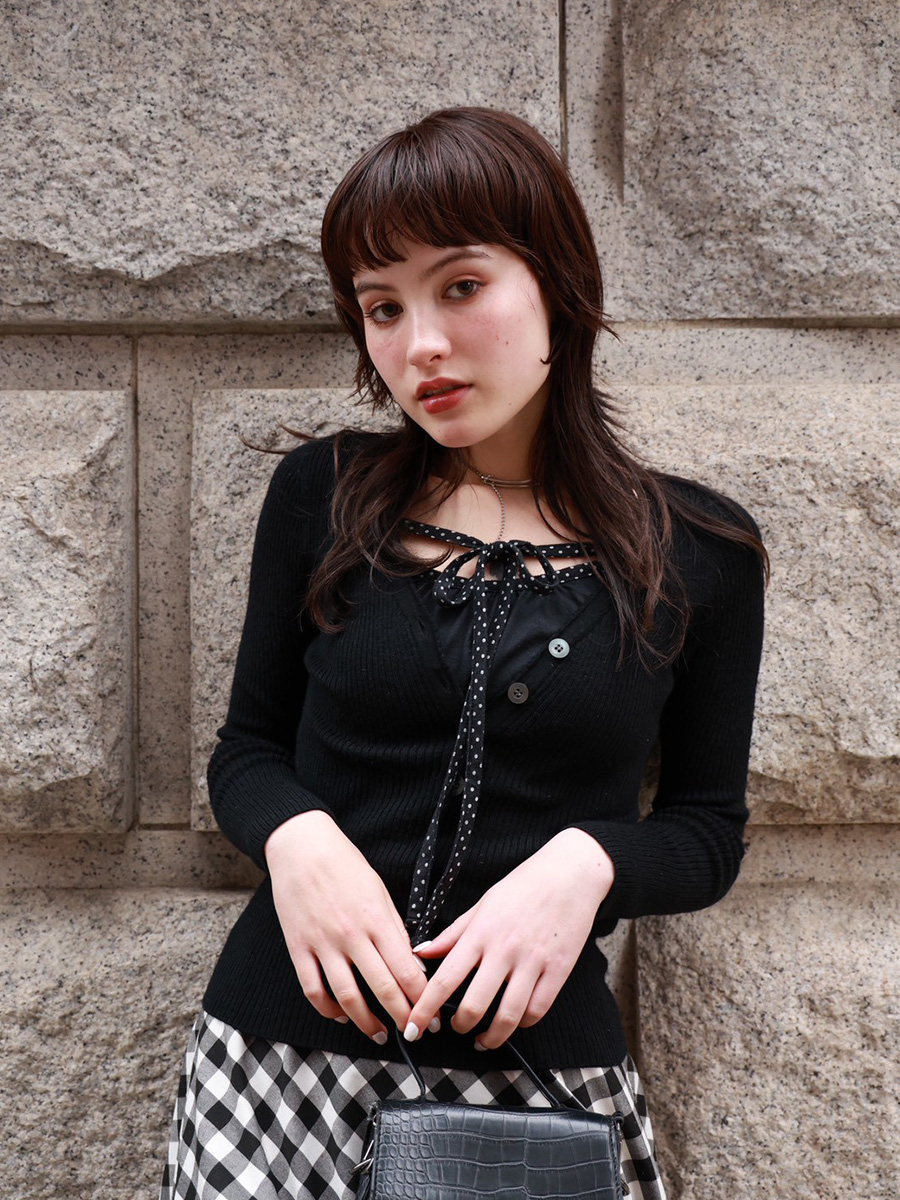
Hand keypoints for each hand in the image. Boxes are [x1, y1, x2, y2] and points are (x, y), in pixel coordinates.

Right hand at [266, 810, 427, 1042]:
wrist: (302, 847)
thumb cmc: (345, 865)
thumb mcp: (380, 891)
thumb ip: (394, 928)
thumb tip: (411, 963)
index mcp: (376, 919)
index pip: (406, 970)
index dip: (422, 998)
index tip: (432, 1015)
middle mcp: (351, 935)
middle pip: (382, 988)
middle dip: (402, 1016)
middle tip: (415, 1031)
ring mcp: (322, 944)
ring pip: (347, 997)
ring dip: (366, 1022)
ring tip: (379, 1034)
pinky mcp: (298, 948)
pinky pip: (313, 989)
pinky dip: (327, 1009)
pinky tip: (340, 1016)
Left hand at [404, 829, 614, 1049]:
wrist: (570, 873)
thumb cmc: (524, 885)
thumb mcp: (482, 904)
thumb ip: (452, 933)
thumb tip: (421, 953)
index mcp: (480, 932)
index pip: (444, 978)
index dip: (425, 1008)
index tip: (413, 1026)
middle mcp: (504, 949)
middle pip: (474, 1005)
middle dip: (459, 1026)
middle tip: (455, 1028)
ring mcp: (533, 961)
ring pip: (508, 1016)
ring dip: (491, 1037)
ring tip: (483, 1039)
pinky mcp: (558, 970)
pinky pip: (537, 1010)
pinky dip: (523, 1023)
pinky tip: (515, 1021)